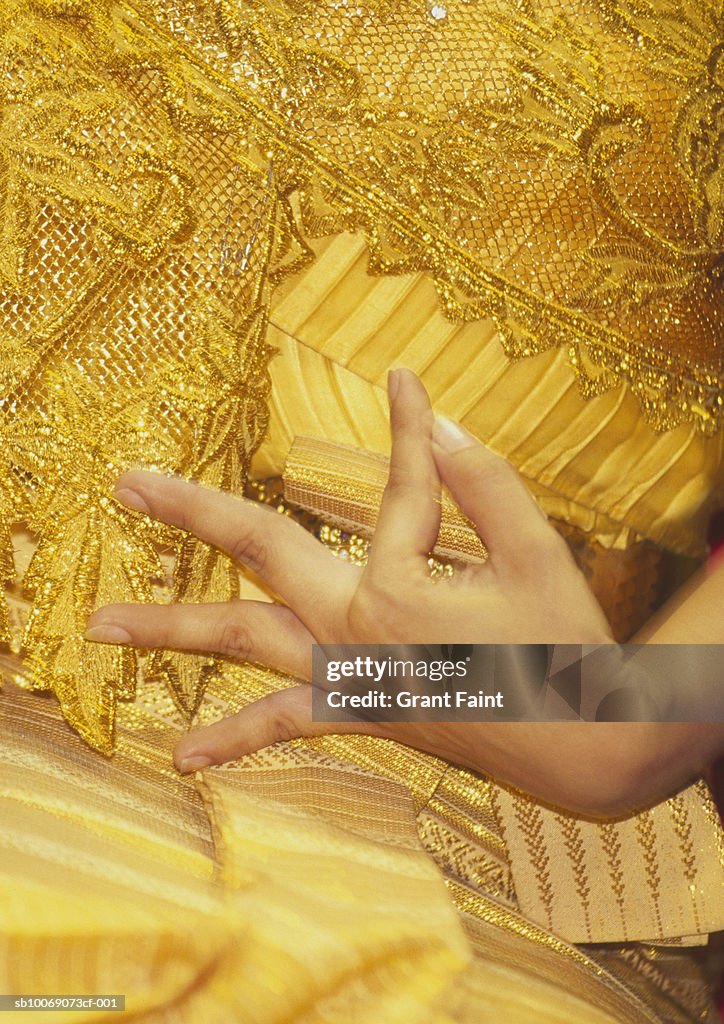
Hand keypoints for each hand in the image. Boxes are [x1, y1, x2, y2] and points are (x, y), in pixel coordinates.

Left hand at [86, 369, 612, 782]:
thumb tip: (431, 415)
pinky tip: (181, 758)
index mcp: (398, 585)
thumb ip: (478, 478)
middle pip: (257, 552)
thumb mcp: (535, 548)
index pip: (401, 485)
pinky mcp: (357, 711)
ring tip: (97, 628)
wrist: (584, 748)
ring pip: (242, 643)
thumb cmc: (566, 642)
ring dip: (167, 630)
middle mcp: (352, 630)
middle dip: (189, 509)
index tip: (402, 382)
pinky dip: (234, 738)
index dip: (409, 427)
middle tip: (124, 483)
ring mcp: (346, 676)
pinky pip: (283, 724)